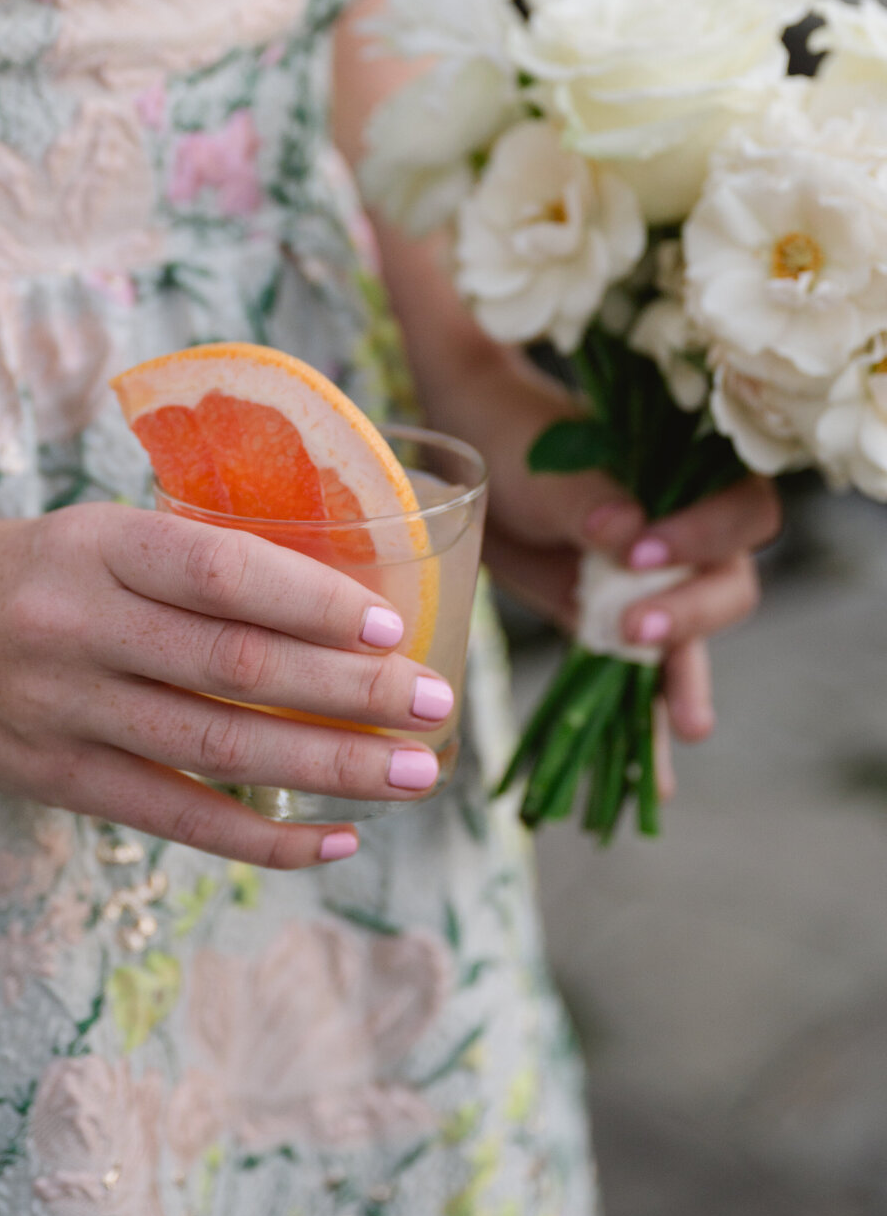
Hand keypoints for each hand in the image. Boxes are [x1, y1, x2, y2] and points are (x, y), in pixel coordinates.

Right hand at [0, 505, 455, 868]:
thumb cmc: (22, 572)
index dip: (312, 601)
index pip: (218, 571)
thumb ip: (193, 563)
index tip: (394, 623)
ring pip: (215, 748)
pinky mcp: (55, 779)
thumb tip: (340, 599)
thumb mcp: (96, 534)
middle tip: (436, 705)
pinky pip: (173, 817)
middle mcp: (79, 625)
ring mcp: (63, 709)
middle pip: (233, 668)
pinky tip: (332, 842)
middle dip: (349, 691)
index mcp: (99, 544)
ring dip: (327, 767)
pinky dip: (259, 837)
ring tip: (413, 774)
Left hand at [478, 365, 780, 748]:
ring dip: (683, 684)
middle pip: (728, 585)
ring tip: (686, 724)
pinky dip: (640, 725)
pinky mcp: (612, 625)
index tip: (642, 550)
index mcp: (691, 479)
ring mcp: (653, 587)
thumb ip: (589, 497)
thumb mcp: (549, 463)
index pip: (742, 512)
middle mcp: (687, 537)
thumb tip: (621, 533)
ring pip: (689, 642)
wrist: (473, 451)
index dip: (707, 535)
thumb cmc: (521, 438)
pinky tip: (649, 776)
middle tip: (639, 628)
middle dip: (693, 614)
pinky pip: (635, 678)